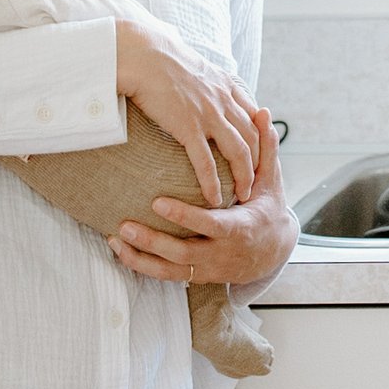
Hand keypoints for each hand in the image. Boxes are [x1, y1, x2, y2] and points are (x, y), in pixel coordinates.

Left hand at [111, 106, 293, 293]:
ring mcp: (208, 267)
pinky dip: (141, 265)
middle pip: (184, 253)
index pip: (210, 225)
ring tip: (115, 238)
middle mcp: (222, 252)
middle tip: (125, 225)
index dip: (185, 217)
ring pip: (170, 270)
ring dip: (141, 257)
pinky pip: (165, 276)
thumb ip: (264, 149)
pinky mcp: (197, 275)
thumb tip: (264, 113)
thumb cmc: (268, 209)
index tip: (157, 202)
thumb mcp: (271, 183)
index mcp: (240, 227)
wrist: (273, 253)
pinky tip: (120, 251)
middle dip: (154, 242)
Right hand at [112, 21, 259, 205]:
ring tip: (243, 195)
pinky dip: (212, 183)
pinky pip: (206, 162)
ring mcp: (209, 115)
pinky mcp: (189, 127)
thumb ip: (201, 77)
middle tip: (257, 180)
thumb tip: (196, 79)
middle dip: (259, 162)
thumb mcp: (191, 64)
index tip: (260, 154)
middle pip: (253, 137)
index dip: (260, 136)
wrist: (143, 55)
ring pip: (239, 152)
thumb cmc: (157, 56)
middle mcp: (224, 100)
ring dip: (244, 176)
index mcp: (225, 85)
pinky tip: (214, 198)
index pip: (253, 115)